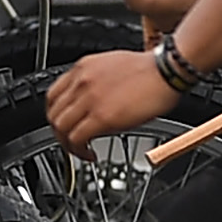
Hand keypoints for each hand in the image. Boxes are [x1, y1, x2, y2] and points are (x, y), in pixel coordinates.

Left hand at [44, 46, 175, 152]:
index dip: (56, 114)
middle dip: (59, 133)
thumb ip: (96, 82)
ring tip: (80, 151)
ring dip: (67, 144)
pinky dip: (78, 151)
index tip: (65, 124)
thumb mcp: (113, 66)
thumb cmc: (151, 69)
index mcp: (83, 67)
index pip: (53, 95)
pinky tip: (89, 154)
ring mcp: (89, 98)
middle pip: (53, 113)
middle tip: (70, 143)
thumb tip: (92, 102)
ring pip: (61, 128)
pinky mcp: (101, 116)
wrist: (167, 70)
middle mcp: (81, 81)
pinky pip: (76, 139)